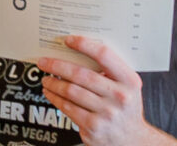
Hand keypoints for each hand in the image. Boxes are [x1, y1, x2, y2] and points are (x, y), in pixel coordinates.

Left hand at [36, 36, 176, 145]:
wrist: (132, 139)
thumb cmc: (125, 107)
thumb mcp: (127, 87)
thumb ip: (110, 70)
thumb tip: (77, 51)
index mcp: (130, 81)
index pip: (104, 55)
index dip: (84, 45)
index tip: (68, 40)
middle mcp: (119, 97)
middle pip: (81, 74)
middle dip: (57, 65)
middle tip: (44, 61)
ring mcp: (106, 113)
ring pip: (71, 91)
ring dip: (53, 83)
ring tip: (46, 78)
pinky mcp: (93, 127)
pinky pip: (68, 108)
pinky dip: (55, 98)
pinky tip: (50, 93)